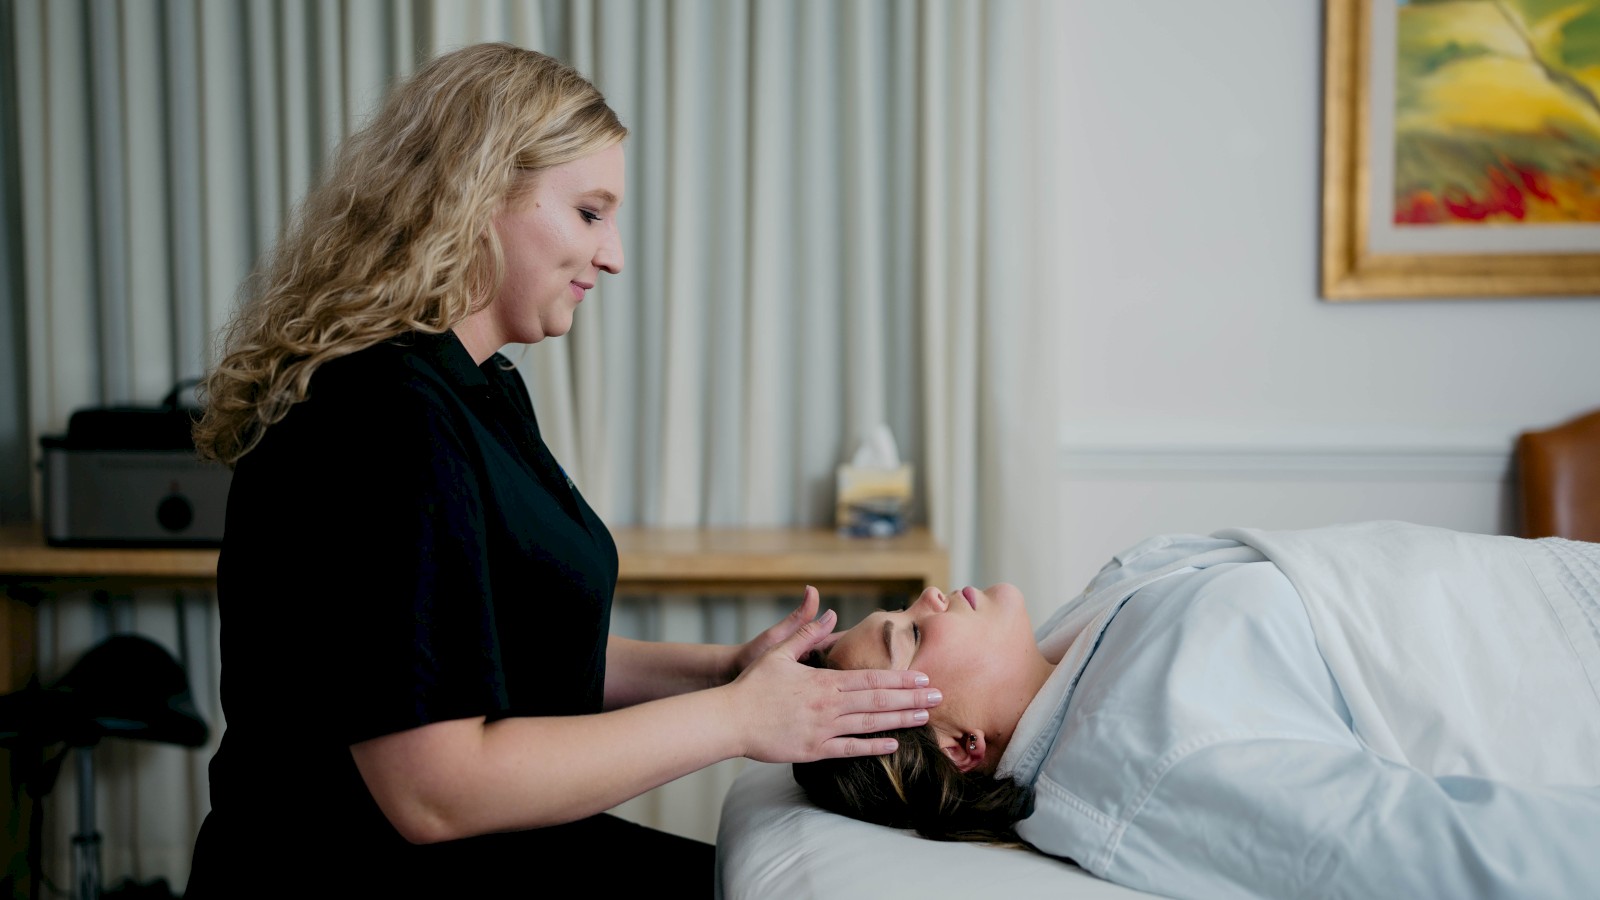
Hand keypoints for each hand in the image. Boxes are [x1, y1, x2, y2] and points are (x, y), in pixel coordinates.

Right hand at [725, 603, 941, 762]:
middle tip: (939, 697)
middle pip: (879, 699)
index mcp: (824, 680)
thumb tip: (828, 611)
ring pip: (871, 723)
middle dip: (911, 698)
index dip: (900, 678)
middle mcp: (829, 704)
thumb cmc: (752, 685)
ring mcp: (823, 728)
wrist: (730, 718)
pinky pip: (850, 749)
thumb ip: (806, 633)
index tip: (923, 678)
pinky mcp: (814, 749)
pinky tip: (894, 744)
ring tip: (925, 717)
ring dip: (900, 719)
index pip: (871, 677)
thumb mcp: (778, 652)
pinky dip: (874, 747)